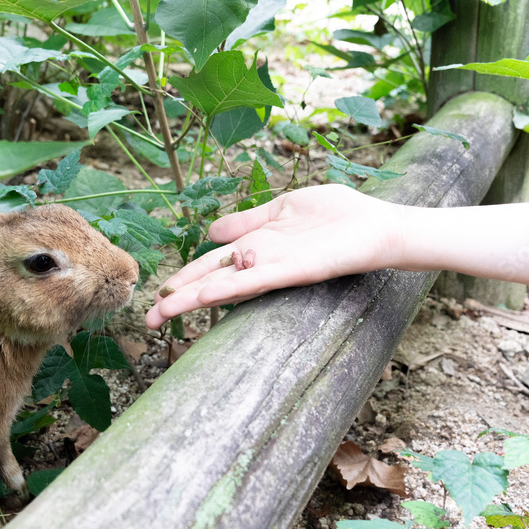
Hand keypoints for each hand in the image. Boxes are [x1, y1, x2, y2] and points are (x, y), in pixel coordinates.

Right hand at [145, 185, 402, 328]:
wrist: (379, 226)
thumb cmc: (337, 215)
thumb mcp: (282, 207)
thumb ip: (246, 220)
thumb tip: (209, 232)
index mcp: (254, 247)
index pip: (209, 265)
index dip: (182, 279)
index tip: (157, 295)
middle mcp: (260, 262)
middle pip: (210, 282)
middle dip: (178, 300)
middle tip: (148, 321)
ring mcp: (275, 268)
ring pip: (226, 287)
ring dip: (194, 300)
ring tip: (164, 313)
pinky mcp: (295, 271)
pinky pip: (257, 281)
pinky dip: (231, 288)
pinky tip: (206, 296)